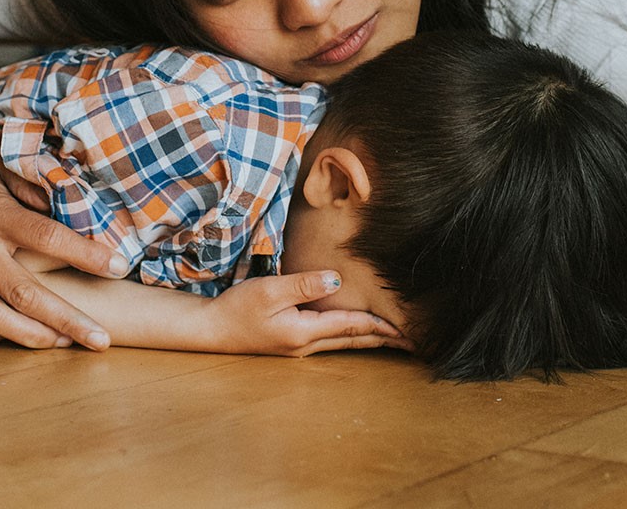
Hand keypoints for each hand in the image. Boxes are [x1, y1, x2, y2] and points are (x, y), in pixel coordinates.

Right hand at [0, 131, 129, 350]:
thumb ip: (32, 167)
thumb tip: (68, 194)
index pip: (45, 237)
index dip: (85, 255)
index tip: (119, 267)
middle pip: (24, 293)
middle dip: (67, 319)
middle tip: (101, 339)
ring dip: (33, 336)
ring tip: (69, 343)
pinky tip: (22, 338)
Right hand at [204, 271, 409, 356]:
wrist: (212, 329)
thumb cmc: (238, 308)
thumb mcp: (269, 290)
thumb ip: (303, 285)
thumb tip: (336, 280)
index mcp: (305, 331)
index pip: (352, 326)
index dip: (381, 325)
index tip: (407, 328)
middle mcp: (308, 344)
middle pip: (355, 339)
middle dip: (385, 339)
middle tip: (413, 341)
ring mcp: (301, 346)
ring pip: (346, 341)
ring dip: (371, 339)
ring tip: (394, 338)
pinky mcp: (294, 341)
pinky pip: (332, 339)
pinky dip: (352, 335)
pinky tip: (357, 332)